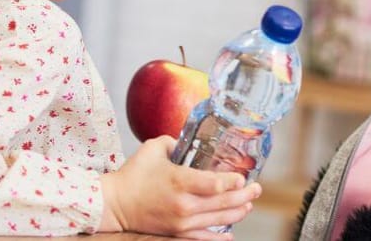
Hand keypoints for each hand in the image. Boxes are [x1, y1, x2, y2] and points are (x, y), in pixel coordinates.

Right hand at [99, 135, 260, 238]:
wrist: (114, 204)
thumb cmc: (133, 175)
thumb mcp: (153, 148)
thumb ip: (173, 141)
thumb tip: (186, 140)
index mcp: (180, 181)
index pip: (215, 184)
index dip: (233, 182)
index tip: (244, 178)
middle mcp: (184, 204)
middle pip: (223, 203)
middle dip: (244, 196)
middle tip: (256, 189)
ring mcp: (181, 221)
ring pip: (218, 220)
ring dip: (237, 213)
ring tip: (248, 205)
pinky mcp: (176, 232)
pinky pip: (202, 237)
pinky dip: (218, 237)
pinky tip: (230, 235)